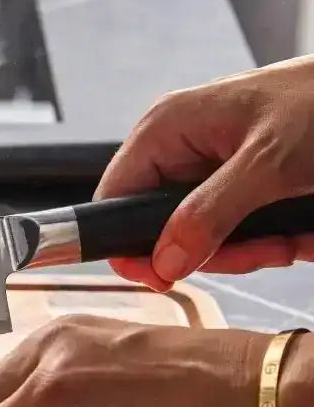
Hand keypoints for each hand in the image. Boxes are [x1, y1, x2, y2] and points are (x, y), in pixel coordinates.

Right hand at [96, 54, 313, 289]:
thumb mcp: (266, 164)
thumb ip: (211, 214)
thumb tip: (165, 261)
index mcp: (165, 129)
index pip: (114, 199)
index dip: (130, 244)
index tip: (164, 277)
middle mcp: (178, 148)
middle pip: (160, 227)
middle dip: (213, 251)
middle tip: (261, 252)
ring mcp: (207, 167)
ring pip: (200, 236)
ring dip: (247, 249)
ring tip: (287, 240)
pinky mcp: (235, 183)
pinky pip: (231, 228)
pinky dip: (264, 239)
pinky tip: (293, 232)